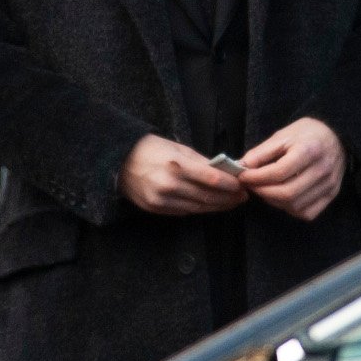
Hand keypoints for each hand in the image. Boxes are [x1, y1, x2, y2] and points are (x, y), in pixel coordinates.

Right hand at [119, 135, 247, 215]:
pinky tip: (209, 204)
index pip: (212, 179)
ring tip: (230, 202)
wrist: (118, 162)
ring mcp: (162, 199)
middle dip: (229, 198)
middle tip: (242, 197)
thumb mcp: (177, 148)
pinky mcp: (156, 209)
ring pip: (198, 208)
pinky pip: (184, 211)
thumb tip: (224, 170)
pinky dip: (199, 208)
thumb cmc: (150, 149)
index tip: (242, 185)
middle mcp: (170, 184)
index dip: (230, 184)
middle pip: (208, 197)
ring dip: (217, 206)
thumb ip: (200, 161)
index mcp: (176, 165)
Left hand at [237, 118, 345, 221]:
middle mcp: (323, 169)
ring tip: (264, 190)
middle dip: (262, 192)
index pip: (279, 172)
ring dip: (274, 201)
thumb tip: (242, 166)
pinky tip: (282, 198)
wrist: (336, 136)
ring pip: (296, 205)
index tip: (243, 176)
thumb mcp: (283, 135)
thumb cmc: (306, 134)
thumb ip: (262, 152)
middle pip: (287, 193)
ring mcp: (329, 185)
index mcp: (310, 150)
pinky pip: (307, 213)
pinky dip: (290, 209)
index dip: (256, 177)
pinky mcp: (332, 194)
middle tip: (251, 185)